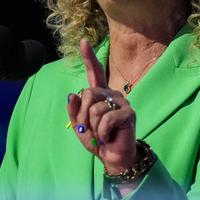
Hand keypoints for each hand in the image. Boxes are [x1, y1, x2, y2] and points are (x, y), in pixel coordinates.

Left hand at [67, 39, 137, 174]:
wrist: (113, 157)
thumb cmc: (97, 140)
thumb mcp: (80, 126)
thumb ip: (74, 111)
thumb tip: (71, 95)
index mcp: (100, 95)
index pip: (94, 72)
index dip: (88, 57)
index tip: (83, 41)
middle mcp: (112, 94)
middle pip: (88, 94)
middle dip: (83, 116)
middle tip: (90, 130)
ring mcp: (122, 102)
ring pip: (95, 109)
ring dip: (93, 127)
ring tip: (101, 135)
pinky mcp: (128, 113)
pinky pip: (106, 119)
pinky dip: (102, 132)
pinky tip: (108, 137)